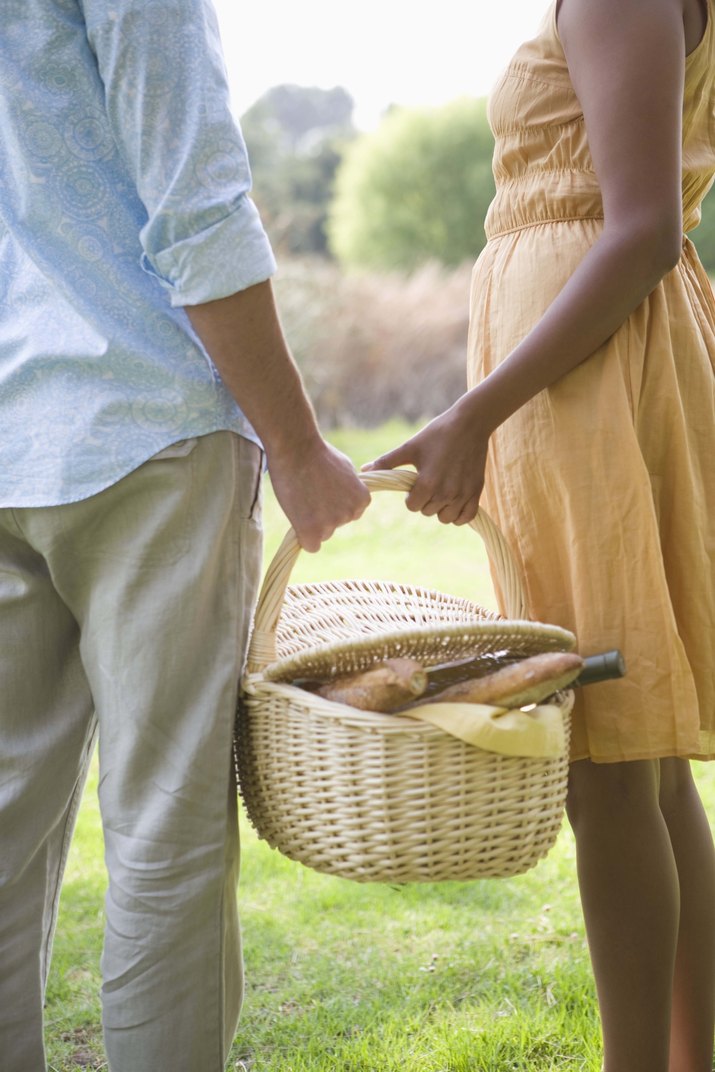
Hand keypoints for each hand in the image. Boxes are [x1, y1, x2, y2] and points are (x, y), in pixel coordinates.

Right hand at [267, 438, 370, 551]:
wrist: (296, 448)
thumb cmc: (318, 453)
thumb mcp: (345, 468)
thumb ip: (350, 488)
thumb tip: (349, 496)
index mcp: (362, 500)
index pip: (349, 514)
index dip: (332, 504)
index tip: (321, 489)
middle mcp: (351, 514)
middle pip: (334, 526)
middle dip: (321, 515)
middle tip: (307, 492)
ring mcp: (331, 524)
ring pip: (321, 534)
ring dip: (310, 522)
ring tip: (300, 497)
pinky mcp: (312, 531)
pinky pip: (311, 546)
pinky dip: (303, 536)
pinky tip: (297, 517)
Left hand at [362, 394, 489, 524]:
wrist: (470, 424)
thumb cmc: (437, 433)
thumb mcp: (410, 447)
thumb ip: (387, 462)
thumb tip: (364, 470)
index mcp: (427, 484)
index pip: (412, 507)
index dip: (411, 496)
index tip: (417, 481)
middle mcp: (446, 493)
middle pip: (427, 512)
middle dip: (425, 500)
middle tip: (430, 481)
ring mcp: (463, 494)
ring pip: (446, 518)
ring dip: (441, 509)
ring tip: (442, 490)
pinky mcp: (476, 493)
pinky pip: (465, 518)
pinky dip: (459, 515)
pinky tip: (454, 502)